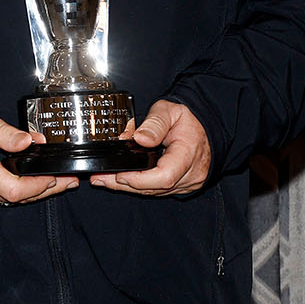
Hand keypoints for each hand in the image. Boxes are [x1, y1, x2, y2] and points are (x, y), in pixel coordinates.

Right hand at [0, 106, 77, 204]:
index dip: (37, 186)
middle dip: (47, 190)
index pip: (14, 189)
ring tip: (61, 183)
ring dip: (38, 192)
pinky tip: (38, 185)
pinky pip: (6, 198)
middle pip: (19, 198)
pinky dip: (25, 192)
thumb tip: (31, 141)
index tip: (53, 175)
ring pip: (14, 201)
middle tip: (69, 181)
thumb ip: (7, 132)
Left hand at [92, 100, 211, 195]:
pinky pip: (159, 190)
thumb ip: (155, 123)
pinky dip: (139, 186)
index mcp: (188, 154)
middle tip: (99, 178)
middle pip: (155, 188)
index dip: (139, 179)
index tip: (118, 174)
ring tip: (103, 180)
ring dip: (128, 188)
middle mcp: (191, 173)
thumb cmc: (187, 118)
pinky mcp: (182, 185)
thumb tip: (140, 138)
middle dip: (124, 185)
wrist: (205, 126)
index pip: (165, 176)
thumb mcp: (169, 111)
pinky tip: (120, 181)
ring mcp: (188, 182)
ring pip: (155, 192)